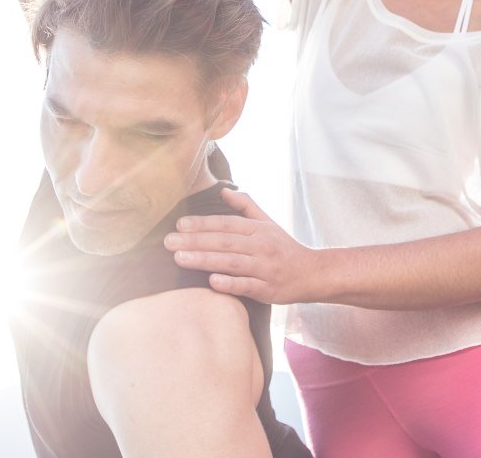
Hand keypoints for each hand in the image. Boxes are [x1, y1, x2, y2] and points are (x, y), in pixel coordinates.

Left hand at [164, 189, 319, 304]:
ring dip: (204, 260)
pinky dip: (230, 283)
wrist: (312, 273)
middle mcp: (261, 246)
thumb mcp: (268, 222)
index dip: (202, 223)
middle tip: (168, 242)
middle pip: (224, 242)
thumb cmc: (284, 247)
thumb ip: (246, 206)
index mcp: (258, 229)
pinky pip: (247, 285)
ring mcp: (264, 268)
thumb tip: (224, 190)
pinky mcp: (268, 289)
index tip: (179, 225)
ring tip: (179, 259)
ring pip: (231, 262)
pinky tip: (211, 281)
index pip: (226, 224)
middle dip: (195, 241)